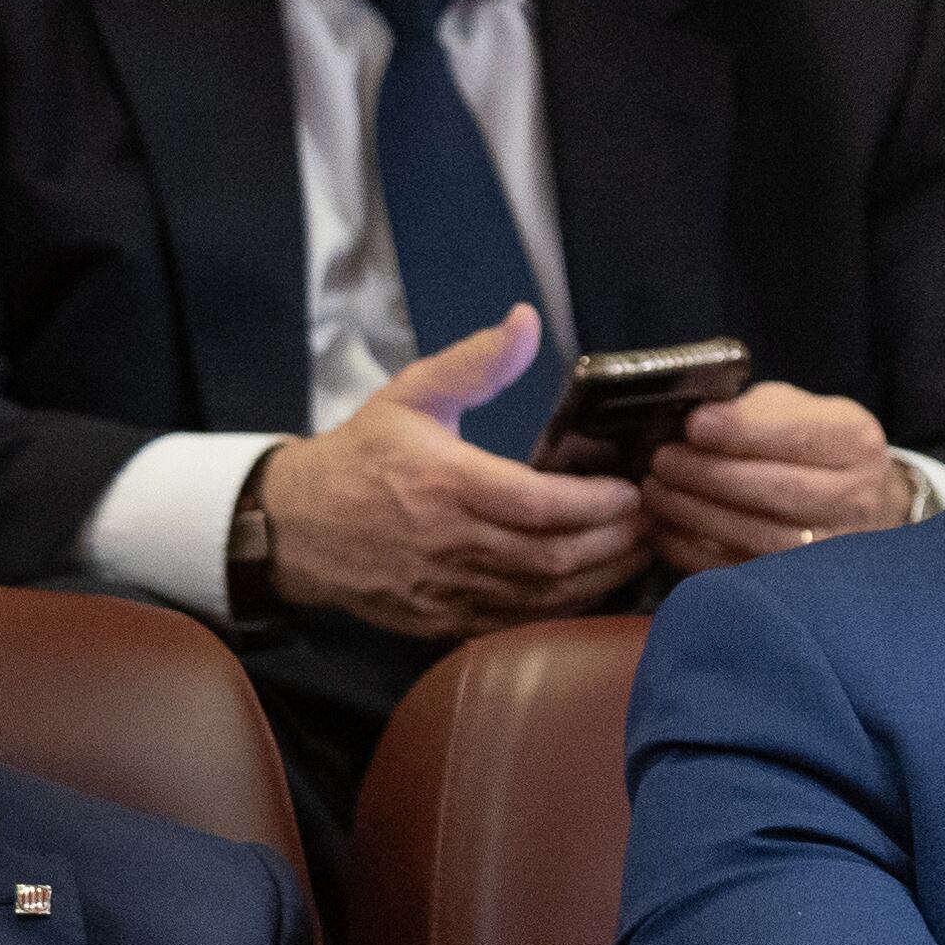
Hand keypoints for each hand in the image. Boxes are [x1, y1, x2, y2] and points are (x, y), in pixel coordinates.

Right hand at [261, 306, 648, 640]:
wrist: (295, 525)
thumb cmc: (359, 458)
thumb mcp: (410, 395)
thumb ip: (475, 362)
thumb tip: (526, 321)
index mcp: (445, 484)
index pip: (541, 504)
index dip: (598, 503)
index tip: (631, 489)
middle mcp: (448, 543)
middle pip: (552, 557)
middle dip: (613, 542)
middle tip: (649, 522)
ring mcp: (445, 588)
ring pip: (541, 597)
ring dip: (598, 578)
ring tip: (633, 553)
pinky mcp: (441, 621)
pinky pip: (515, 624)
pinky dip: (561, 611)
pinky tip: (587, 588)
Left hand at [643, 381, 911, 573]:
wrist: (855, 502)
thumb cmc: (807, 446)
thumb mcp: (795, 409)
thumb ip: (754, 409)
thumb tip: (698, 421)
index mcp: (855, 441)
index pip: (800, 435)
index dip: (742, 431)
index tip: (695, 425)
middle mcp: (853, 497)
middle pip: (777, 490)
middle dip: (709, 474)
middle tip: (662, 461)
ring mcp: (831, 547)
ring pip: (757, 536)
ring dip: (694, 513)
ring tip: (655, 491)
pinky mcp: (797, 583)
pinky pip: (739, 570)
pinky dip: (690, 549)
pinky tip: (660, 526)